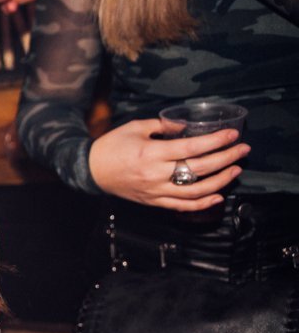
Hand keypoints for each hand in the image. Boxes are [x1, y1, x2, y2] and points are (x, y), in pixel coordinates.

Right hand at [88, 119, 248, 210]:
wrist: (90, 170)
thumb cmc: (112, 146)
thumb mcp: (135, 127)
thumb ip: (162, 126)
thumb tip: (186, 126)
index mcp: (151, 153)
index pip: (191, 148)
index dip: (215, 141)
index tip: (232, 134)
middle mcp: (156, 174)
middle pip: (199, 168)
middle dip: (226, 158)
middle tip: (242, 150)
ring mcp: (155, 191)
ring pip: (196, 191)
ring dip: (220, 181)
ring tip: (235, 170)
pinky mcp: (153, 201)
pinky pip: (182, 206)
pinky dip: (203, 204)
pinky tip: (218, 196)